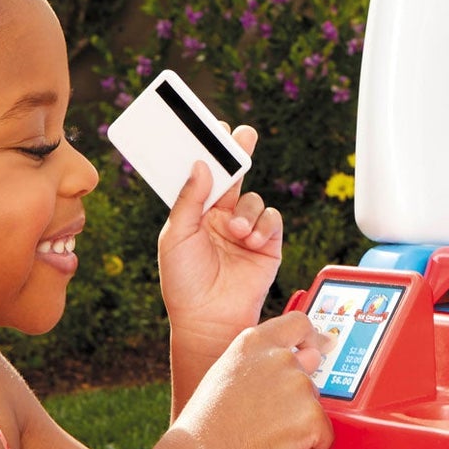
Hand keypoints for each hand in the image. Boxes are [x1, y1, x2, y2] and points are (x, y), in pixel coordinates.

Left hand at [158, 127, 280, 349]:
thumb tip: (201, 165)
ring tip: (237, 232)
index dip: (211, 152)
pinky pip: (272, 220)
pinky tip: (252, 240)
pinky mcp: (267, 245)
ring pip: (254, 200)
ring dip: (247, 212)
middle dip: (240, 154)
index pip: (206, 174)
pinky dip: (264, 225)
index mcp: (197, 212)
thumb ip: (189, 200)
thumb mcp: (175, 236)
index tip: (215, 129)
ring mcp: (246, 230)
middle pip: (235, 176)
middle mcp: (222, 217)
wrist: (208, 319)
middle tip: (244, 134)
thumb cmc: (184, 282)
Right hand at [170, 312, 332, 448]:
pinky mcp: (312, 416)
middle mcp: (281, 357)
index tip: (319, 346)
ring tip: (264, 436)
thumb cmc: (206, 425)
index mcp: (255, 342)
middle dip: (297, 396)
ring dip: (298, 424)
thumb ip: (257, 364)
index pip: (298, 324)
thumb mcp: (225, 374)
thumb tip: (282, 369)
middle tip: (269, 419)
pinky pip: (322, 436)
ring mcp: (299, 385)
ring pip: (314, 406)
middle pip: (309, 372)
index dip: (311, 337)